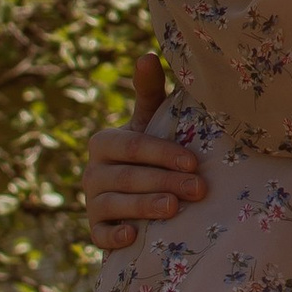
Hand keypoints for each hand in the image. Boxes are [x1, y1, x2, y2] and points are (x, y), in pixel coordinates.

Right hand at [83, 52, 203, 251]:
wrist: (137, 198)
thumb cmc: (150, 154)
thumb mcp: (149, 123)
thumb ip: (149, 93)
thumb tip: (148, 54)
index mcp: (105, 142)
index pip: (135, 146)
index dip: (164, 153)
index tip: (194, 162)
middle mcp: (92, 171)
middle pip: (129, 176)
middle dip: (166, 181)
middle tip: (200, 189)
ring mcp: (91, 202)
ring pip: (116, 204)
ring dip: (146, 206)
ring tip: (175, 209)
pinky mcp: (95, 230)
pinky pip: (100, 235)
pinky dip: (114, 236)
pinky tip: (133, 237)